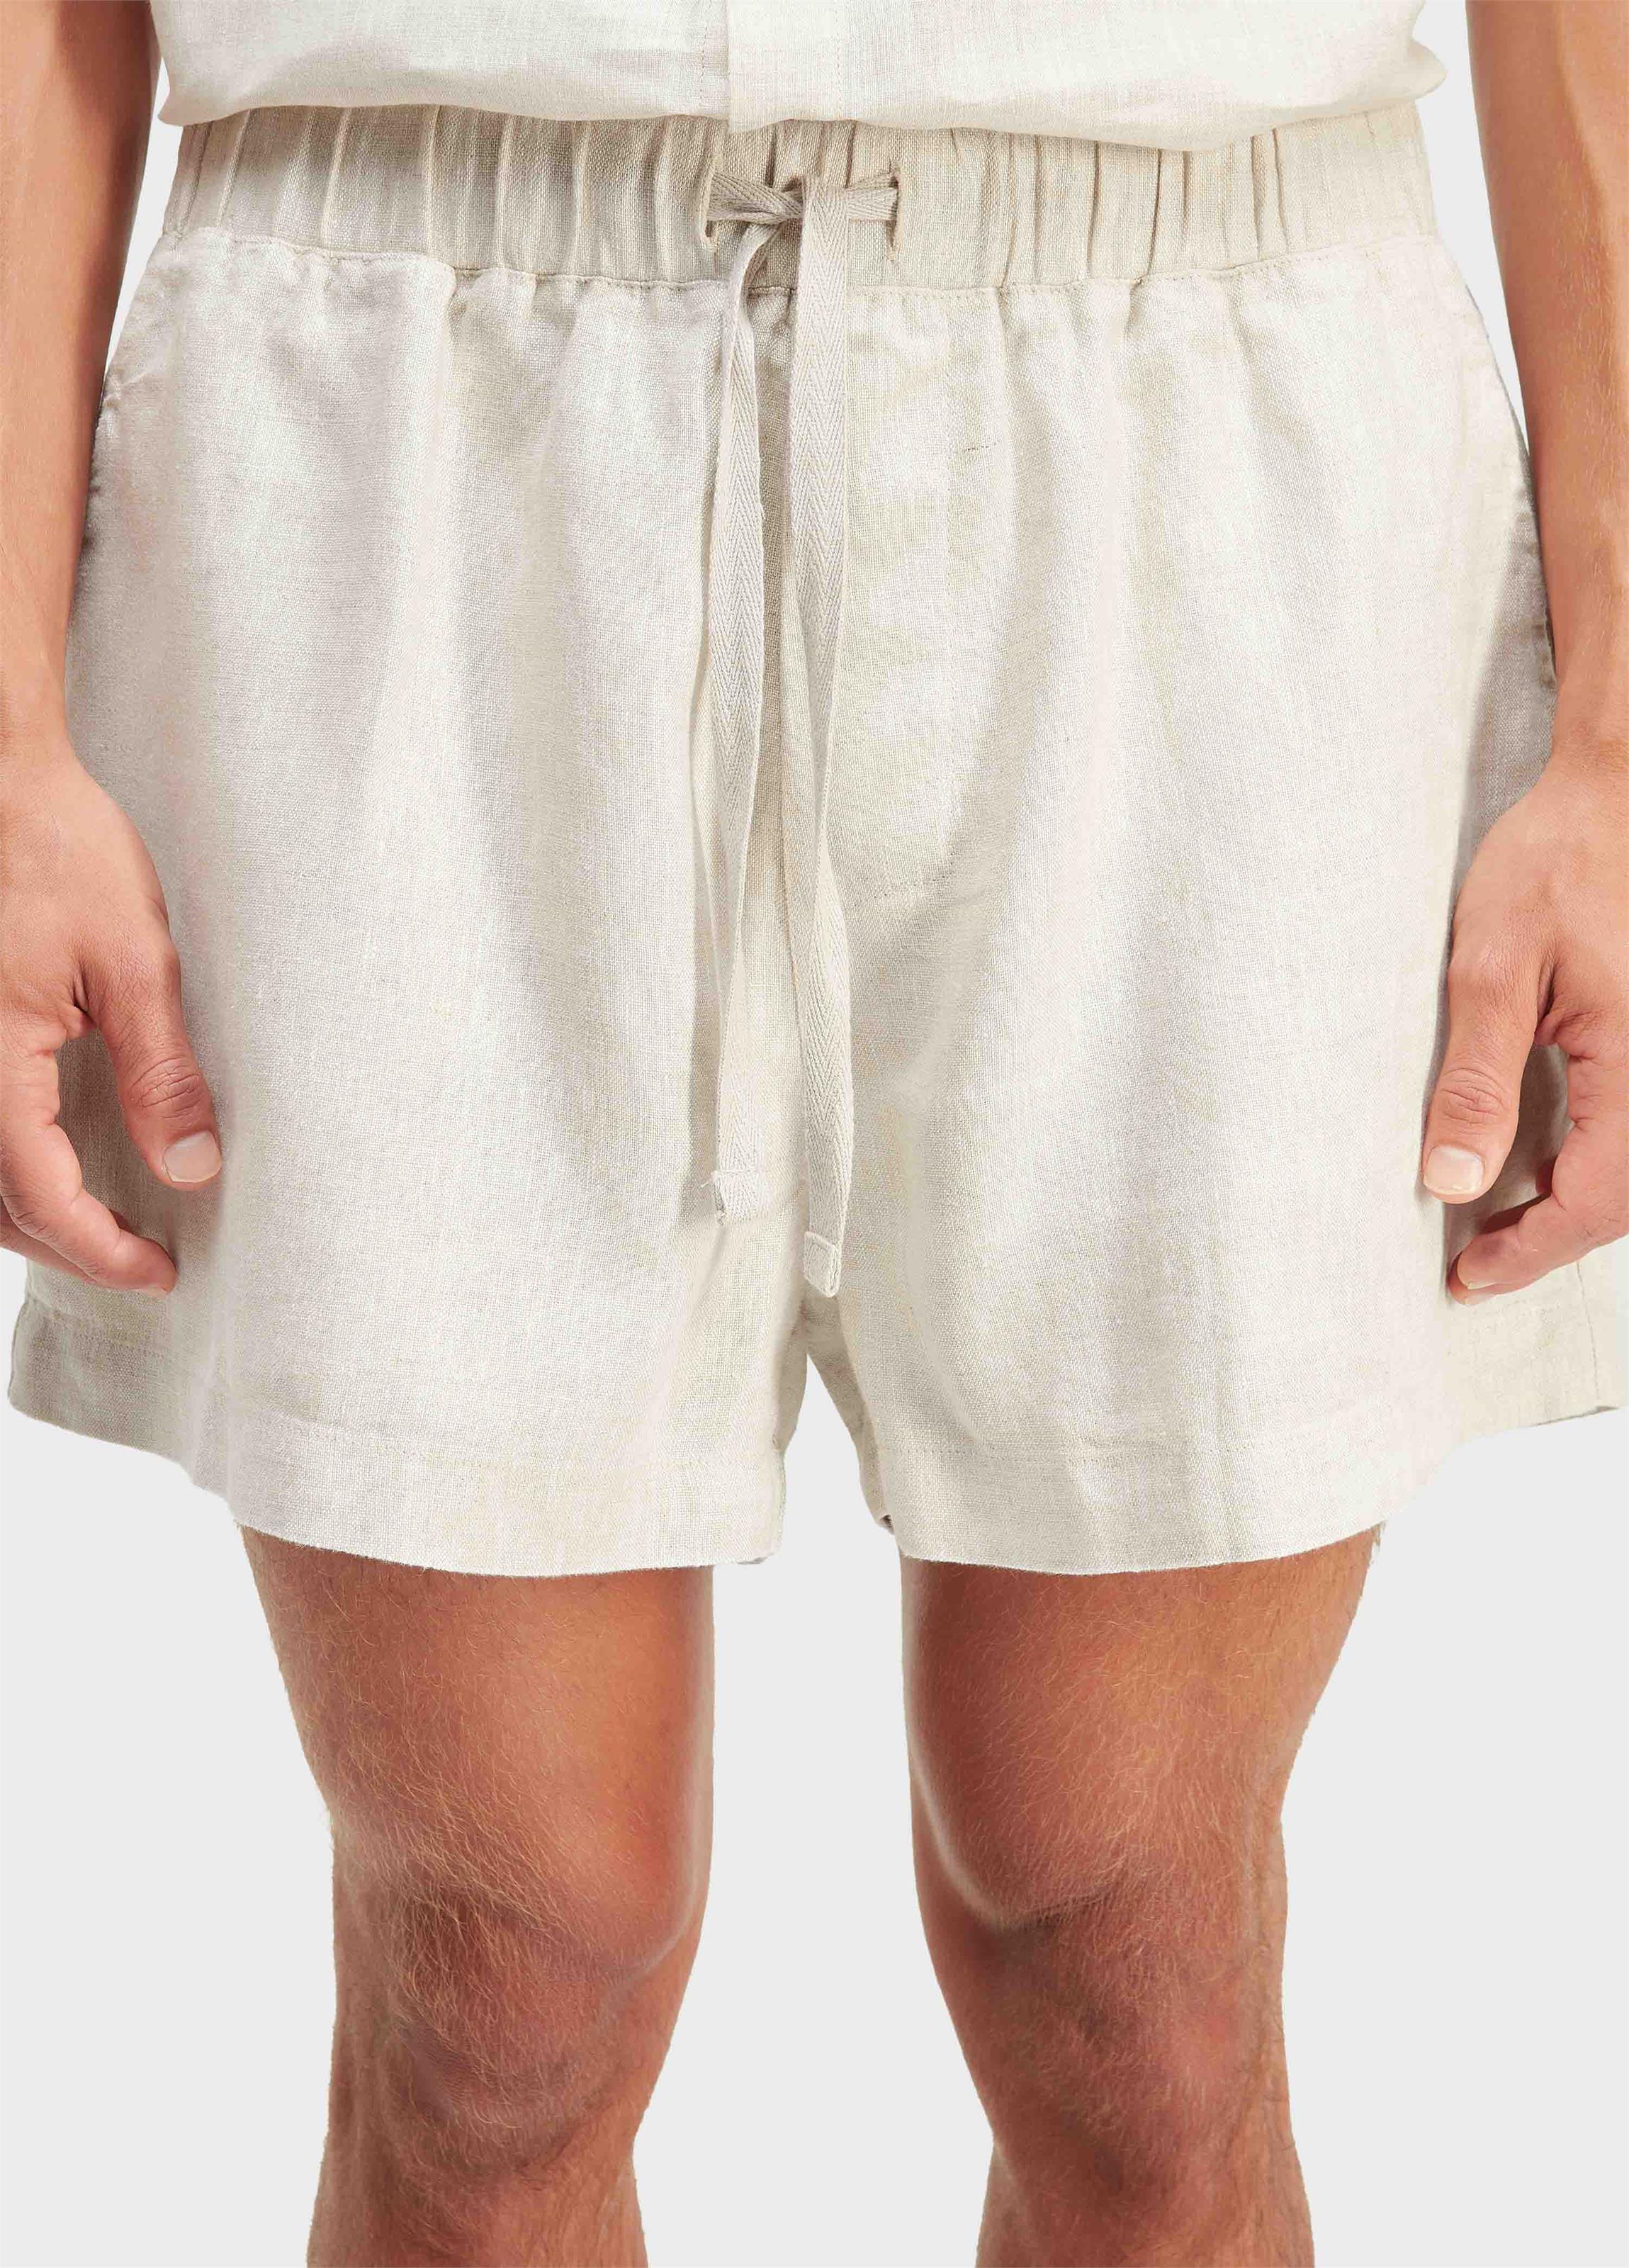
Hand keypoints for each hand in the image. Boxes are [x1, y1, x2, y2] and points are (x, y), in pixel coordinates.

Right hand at [0, 733, 219, 1290]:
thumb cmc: (57, 849)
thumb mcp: (134, 961)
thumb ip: (161, 1073)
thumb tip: (192, 1169)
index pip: (39, 1195)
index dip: (101, 1249)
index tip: (161, 1272)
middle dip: (67, 1246)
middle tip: (142, 1263)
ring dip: (30, 1215)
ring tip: (104, 1229)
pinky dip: (9, 1168)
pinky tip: (55, 1168)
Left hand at [1422, 754, 1626, 1300]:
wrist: (1616, 789)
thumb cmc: (1557, 858)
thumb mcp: (1491, 967)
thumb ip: (1477, 1080)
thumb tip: (1452, 1182)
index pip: (1596, 1198)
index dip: (1532, 1250)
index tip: (1469, 1277)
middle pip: (1627, 1195)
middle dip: (1556, 1237)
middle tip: (1478, 1263)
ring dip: (1583, 1202)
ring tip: (1506, 1224)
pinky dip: (1604, 1158)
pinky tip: (1549, 1163)